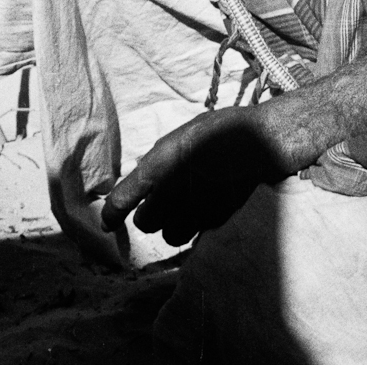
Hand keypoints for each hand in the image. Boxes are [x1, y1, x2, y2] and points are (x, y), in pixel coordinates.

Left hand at [100, 106, 286, 245]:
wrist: (258, 142)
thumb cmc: (219, 130)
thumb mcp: (181, 136)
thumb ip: (160, 160)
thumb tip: (146, 176)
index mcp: (158, 167)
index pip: (122, 201)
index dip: (111, 215)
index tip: (108, 223)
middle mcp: (171, 195)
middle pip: (145, 224)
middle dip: (149, 215)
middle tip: (159, 202)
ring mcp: (193, 212)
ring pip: (169, 235)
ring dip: (171, 225)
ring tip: (183, 208)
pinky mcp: (214, 222)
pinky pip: (195, 234)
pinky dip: (194, 226)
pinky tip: (204, 208)